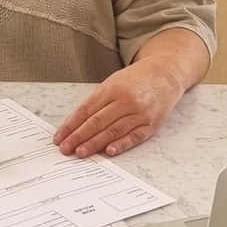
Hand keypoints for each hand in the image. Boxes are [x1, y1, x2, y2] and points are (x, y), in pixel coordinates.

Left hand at [53, 62, 182, 158]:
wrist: (166, 73)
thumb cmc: (136, 79)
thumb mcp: (113, 82)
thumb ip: (97, 101)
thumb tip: (75, 123)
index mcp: (112, 88)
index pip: (86, 110)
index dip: (71, 125)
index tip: (59, 136)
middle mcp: (126, 100)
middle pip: (97, 122)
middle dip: (78, 137)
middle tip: (65, 149)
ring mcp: (140, 113)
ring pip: (113, 131)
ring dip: (95, 144)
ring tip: (80, 152)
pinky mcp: (151, 124)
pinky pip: (134, 137)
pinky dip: (121, 145)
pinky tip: (109, 152)